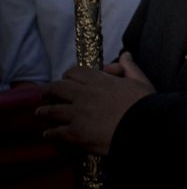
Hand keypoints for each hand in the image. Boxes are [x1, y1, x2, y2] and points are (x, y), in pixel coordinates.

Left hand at [37, 53, 154, 155]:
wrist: (144, 129)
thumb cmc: (145, 105)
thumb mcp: (140, 82)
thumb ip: (129, 67)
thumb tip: (125, 54)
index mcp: (99, 82)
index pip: (74, 72)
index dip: (68, 75)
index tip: (67, 79)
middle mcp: (84, 96)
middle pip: (57, 88)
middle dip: (49, 90)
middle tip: (46, 94)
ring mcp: (77, 115)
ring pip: (51, 110)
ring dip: (44, 111)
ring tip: (40, 112)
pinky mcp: (76, 134)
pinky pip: (56, 132)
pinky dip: (50, 133)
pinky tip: (48, 134)